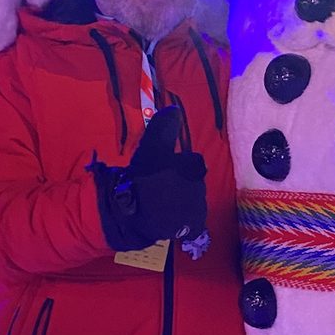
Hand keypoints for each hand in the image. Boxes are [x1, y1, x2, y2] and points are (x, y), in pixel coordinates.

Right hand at [89, 107, 206, 250]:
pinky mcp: (193, 225)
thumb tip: (175, 109)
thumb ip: (164, 127)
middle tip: (161, 186)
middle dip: (181, 181)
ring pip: (193, 199)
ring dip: (181, 199)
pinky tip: (171, 218)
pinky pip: (193, 221)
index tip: (163, 169)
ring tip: (162, 203)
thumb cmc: (143, 178)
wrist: (134, 213)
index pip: (192, 161)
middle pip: (193, 180)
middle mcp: (201, 185)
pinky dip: (185, 220)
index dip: (178, 164)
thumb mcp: (151, 147)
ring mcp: (198, 207)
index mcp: (193, 166)